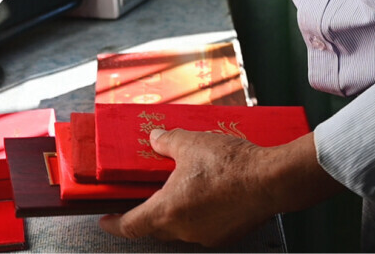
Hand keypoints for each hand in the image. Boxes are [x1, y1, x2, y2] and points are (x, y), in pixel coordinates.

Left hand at [100, 127, 344, 246]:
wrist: (271, 180)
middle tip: (143, 196)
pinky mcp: (227, 235)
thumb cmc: (228, 164)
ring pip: (180, 228)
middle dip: (146, 214)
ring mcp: (206, 236)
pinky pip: (203, 226)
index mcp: (166, 211)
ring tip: (181, 189)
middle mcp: (183, 230)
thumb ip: (166, 142)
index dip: (113, 222)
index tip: (104, 218)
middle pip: (154, 229)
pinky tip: (208, 194)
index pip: (129, 225)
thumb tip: (155, 139)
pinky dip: (199, 213)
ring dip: (176, 212)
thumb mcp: (189, 142)